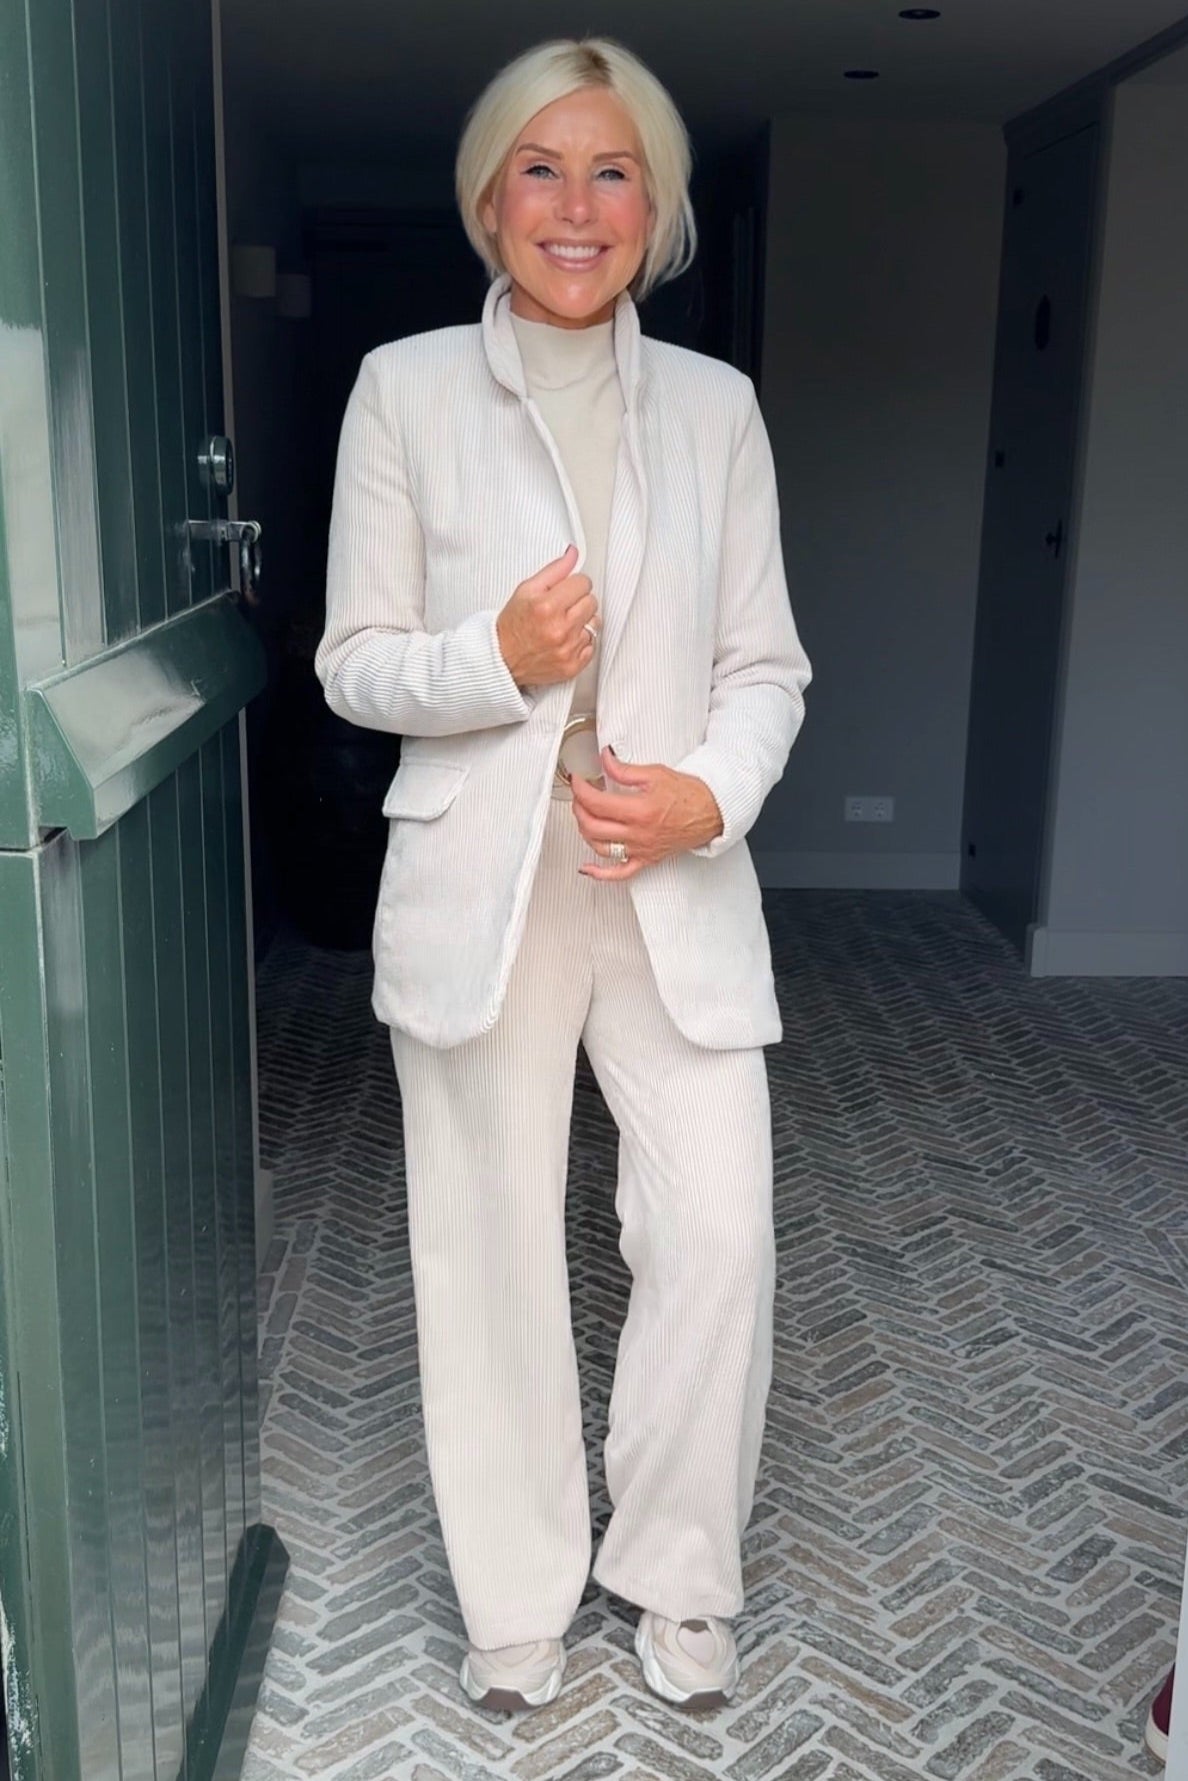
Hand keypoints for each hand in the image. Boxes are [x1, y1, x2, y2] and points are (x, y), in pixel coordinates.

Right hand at [496, 546, 600, 687]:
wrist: (501, 660)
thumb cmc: (512, 626)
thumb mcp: (527, 590)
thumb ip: (554, 570)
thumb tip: (573, 554)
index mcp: (547, 607)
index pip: (583, 582)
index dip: (573, 584)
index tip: (565, 591)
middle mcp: (560, 629)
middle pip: (592, 602)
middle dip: (578, 601)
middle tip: (562, 608)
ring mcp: (568, 649)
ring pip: (595, 624)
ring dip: (582, 622)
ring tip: (563, 625)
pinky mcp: (573, 666)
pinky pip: (593, 645)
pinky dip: (582, 641)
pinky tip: (566, 640)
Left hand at [571, 748, 723, 878]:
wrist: (712, 812)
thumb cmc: (691, 795)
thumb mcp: (655, 774)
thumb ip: (624, 770)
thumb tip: (605, 760)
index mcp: (640, 810)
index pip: (597, 802)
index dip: (580, 790)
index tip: (577, 781)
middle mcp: (639, 833)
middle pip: (593, 826)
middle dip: (579, 808)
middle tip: (579, 796)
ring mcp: (641, 849)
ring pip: (600, 847)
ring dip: (584, 831)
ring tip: (584, 816)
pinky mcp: (647, 860)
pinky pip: (620, 873)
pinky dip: (600, 873)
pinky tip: (587, 868)